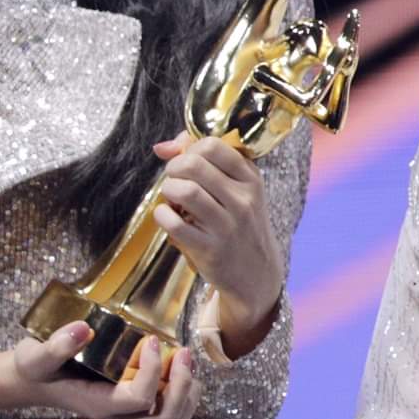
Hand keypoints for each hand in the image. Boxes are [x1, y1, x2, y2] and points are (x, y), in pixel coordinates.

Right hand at [9, 321, 200, 418]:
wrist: (32, 382)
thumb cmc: (34, 368)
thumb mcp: (35, 355)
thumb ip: (55, 345)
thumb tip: (83, 329)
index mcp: (99, 405)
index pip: (140, 399)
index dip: (152, 370)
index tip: (150, 339)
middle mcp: (118, 416)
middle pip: (167, 418)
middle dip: (181, 385)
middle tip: (182, 352)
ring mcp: (128, 414)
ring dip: (187, 391)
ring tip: (184, 359)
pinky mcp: (135, 406)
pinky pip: (171, 411)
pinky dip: (183, 392)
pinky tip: (176, 367)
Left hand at [152, 132, 282, 350]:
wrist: (257, 273)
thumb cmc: (239, 223)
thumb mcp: (237, 189)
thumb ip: (203, 161)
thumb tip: (161, 147)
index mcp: (251, 179)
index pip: (213, 145)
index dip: (189, 148)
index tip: (186, 160)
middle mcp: (243, 200)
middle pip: (193, 165)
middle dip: (173, 168)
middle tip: (174, 179)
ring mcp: (227, 226)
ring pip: (185, 191)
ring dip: (168, 190)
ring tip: (171, 198)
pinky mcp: (210, 249)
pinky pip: (175, 224)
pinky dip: (162, 215)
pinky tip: (167, 216)